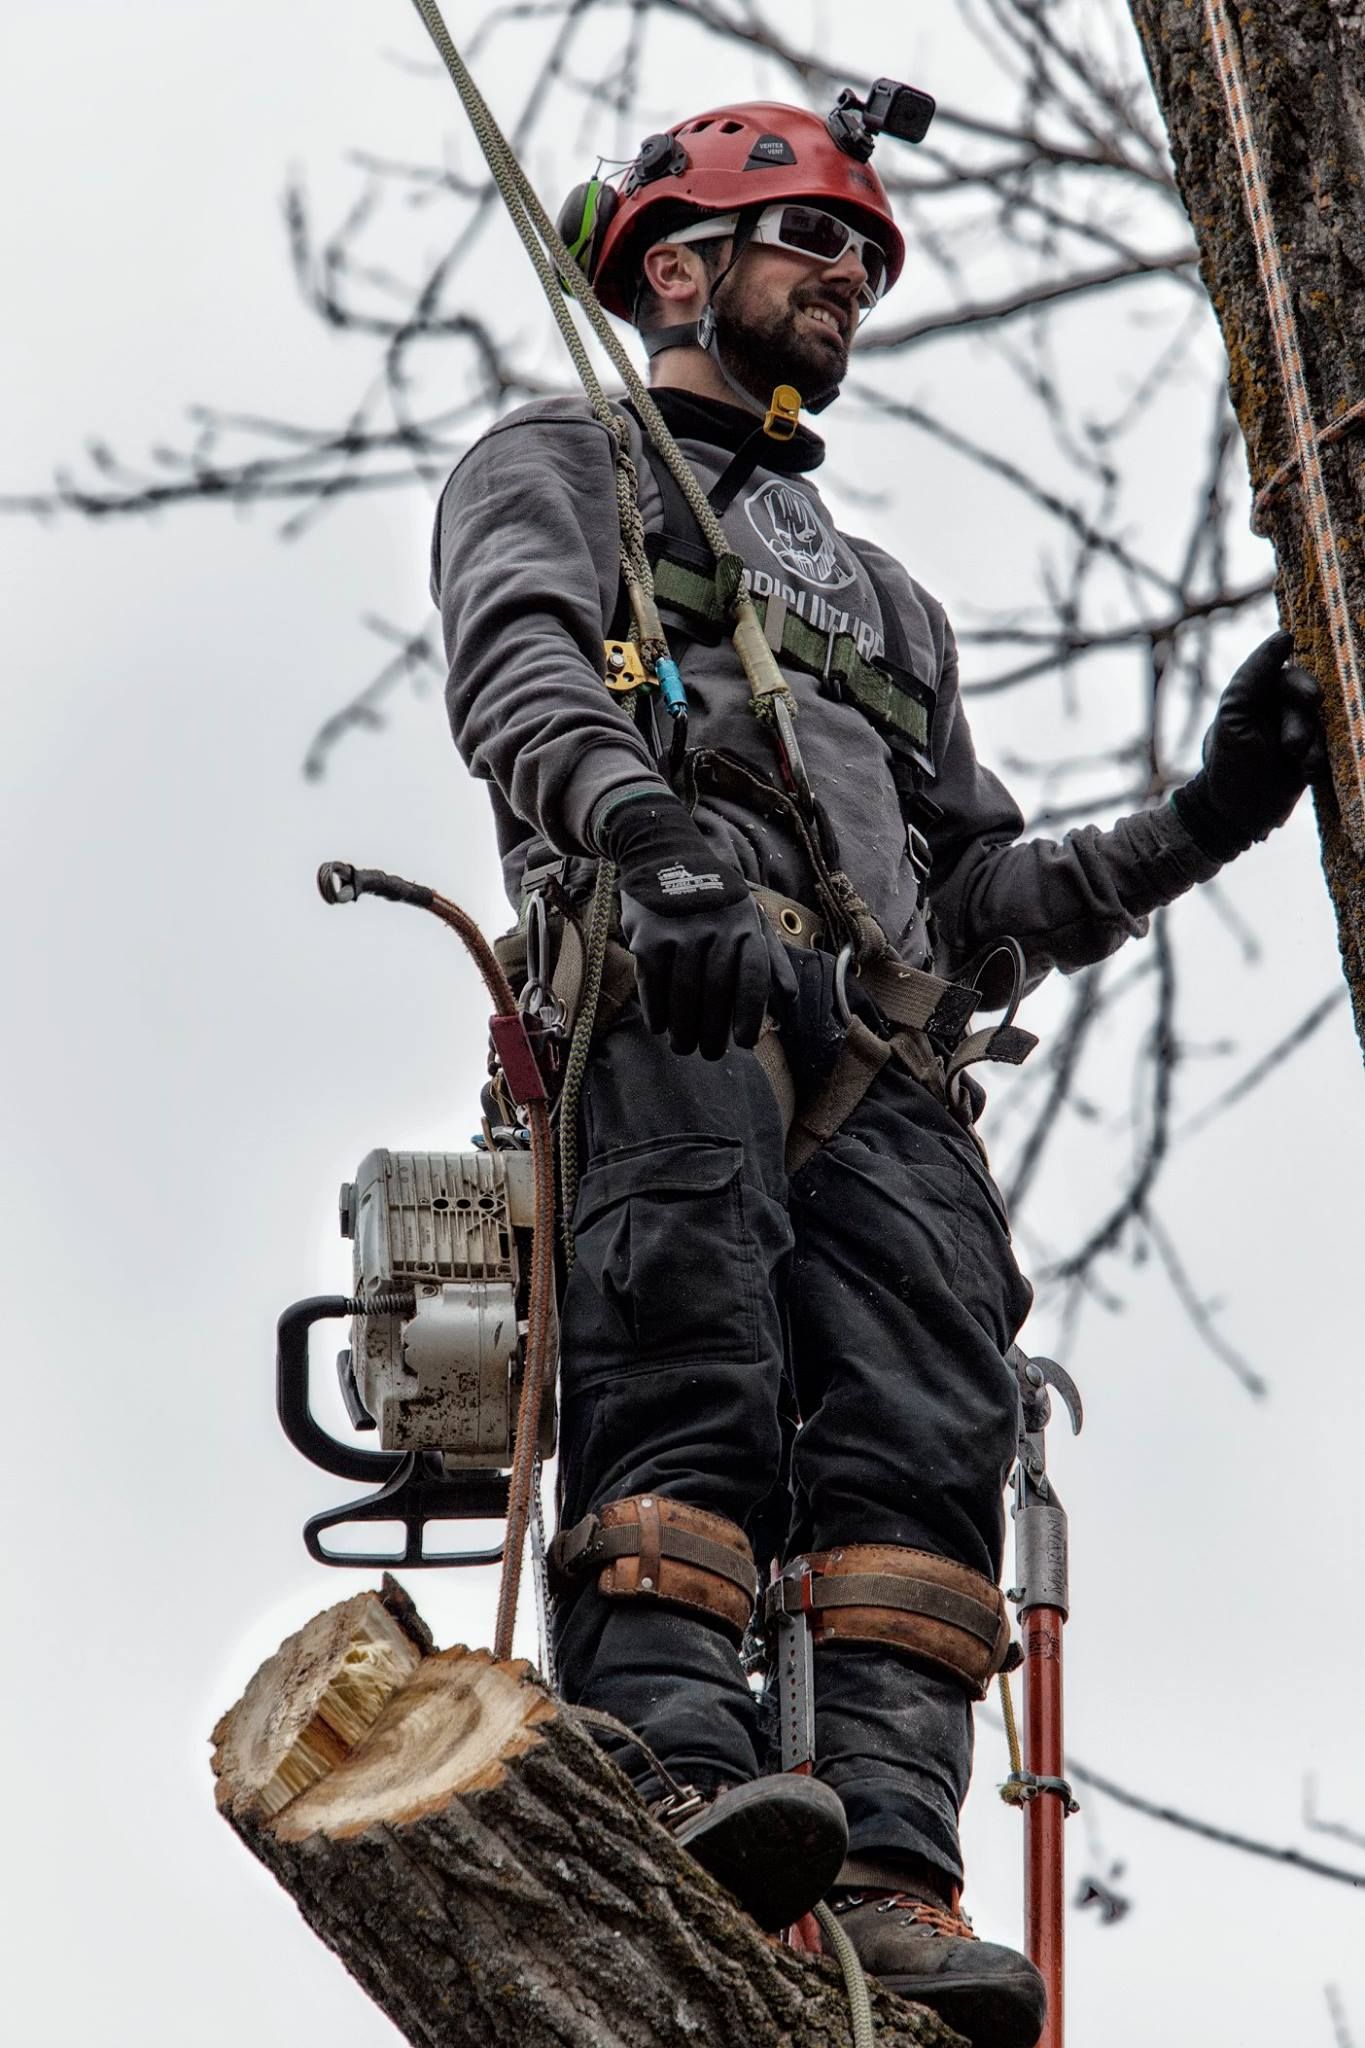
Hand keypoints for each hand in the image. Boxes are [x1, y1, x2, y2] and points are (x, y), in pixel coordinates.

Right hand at [593, 788, 795, 1057]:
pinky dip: (657, 1011)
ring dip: (684, 1029)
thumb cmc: (716, 896)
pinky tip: (660, 1026)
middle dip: (713, 1033)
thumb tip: (789, 998)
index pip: (753, 980)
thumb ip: (772, 957)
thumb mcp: (752, 916)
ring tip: (684, 1047)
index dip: (750, 1016)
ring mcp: (682, 934)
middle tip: (709, 1053)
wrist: (664, 854)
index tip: (744, 1042)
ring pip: (684, 996)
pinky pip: (654, 985)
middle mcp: (717, 930)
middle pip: (716, 995)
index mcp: (747, 926)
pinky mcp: (650, 938)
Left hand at [1173, 629, 1326, 860]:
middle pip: (1311, 700)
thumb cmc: (1227, 761)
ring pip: (1323, 726)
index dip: (1301, 684)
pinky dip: (1320, 760)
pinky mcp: (1311, 758)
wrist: (1232, 815)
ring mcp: (1299, 734)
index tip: (1310, 698)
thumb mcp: (1234, 712)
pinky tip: (1306, 773)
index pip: (1289, 674)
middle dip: (1306, 719)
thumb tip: (1285, 635)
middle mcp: (1281, 710)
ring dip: (1314, 744)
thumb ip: (1255, 673)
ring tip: (1297, 761)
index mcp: (1259, 694)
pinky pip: (1330, 750)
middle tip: (1295, 742)